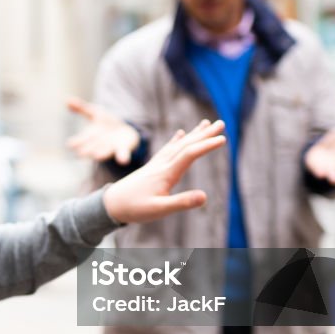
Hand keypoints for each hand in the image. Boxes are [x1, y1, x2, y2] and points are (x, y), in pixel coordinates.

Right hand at [66, 97, 142, 164]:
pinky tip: (122, 160)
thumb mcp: (94, 112)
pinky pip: (122, 154)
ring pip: (105, 151)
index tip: (69, 144)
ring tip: (97, 156)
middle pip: (91, 147)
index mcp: (91, 135)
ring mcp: (111, 147)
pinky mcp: (123, 148)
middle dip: (87, 150)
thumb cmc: (106, 123)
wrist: (124, 132)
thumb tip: (67, 100)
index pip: (81, 139)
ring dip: (101, 154)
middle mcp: (99, 143)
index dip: (76, 142)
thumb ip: (81, 108)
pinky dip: (122, 157)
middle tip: (80, 153)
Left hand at [103, 119, 225, 223]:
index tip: (223, 139)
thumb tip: (205, 196)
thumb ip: (181, 203)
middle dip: (205, 134)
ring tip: (206, 123)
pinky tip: (181, 133)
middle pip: (186, 144)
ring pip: (178, 144)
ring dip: (194, 134)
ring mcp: (157, 164)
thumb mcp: (160, 210)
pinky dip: (176, 140)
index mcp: (166, 173)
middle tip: (222, 123)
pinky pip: (167, 149)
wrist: (111, 204)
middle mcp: (162, 164)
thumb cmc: (135, 208)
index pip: (190, 154)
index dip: (206, 146)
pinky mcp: (152, 167)